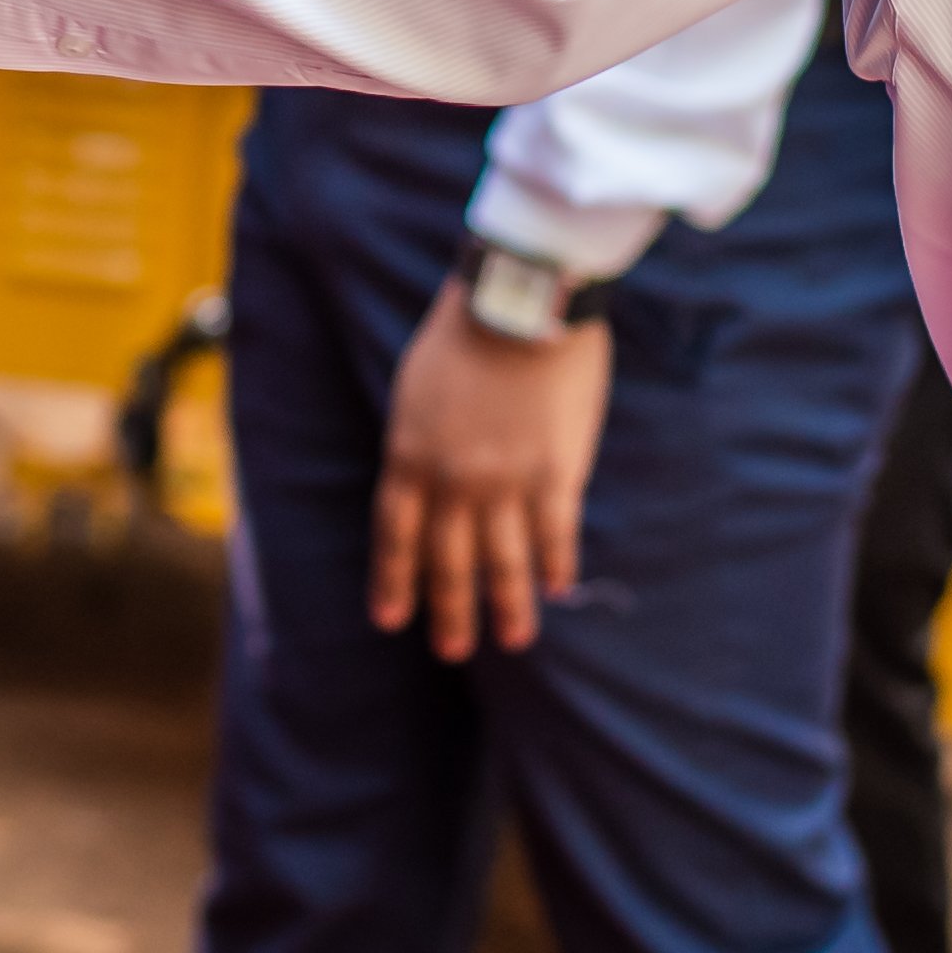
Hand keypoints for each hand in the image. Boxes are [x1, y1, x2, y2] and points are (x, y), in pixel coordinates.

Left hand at [370, 289, 612, 660]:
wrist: (519, 301)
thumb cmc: (462, 333)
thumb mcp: (414, 390)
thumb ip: (416, 444)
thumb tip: (419, 482)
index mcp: (409, 456)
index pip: (395, 536)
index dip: (394, 581)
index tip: (391, 620)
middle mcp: (453, 481)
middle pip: (447, 561)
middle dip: (448, 610)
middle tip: (450, 651)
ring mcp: (506, 481)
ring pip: (503, 561)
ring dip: (507, 606)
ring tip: (514, 641)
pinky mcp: (556, 472)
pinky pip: (555, 534)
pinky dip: (556, 565)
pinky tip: (560, 590)